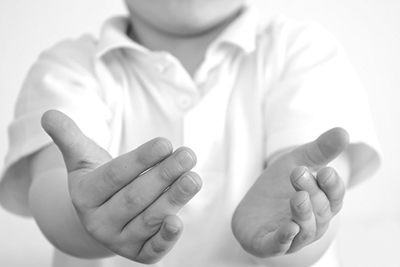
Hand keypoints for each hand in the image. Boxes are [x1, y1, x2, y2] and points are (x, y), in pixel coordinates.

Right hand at [41, 110, 201, 263]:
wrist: (104, 212)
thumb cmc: (99, 179)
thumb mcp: (83, 157)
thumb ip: (69, 137)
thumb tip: (48, 114)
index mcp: (85, 196)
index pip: (115, 176)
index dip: (141, 159)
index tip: (166, 143)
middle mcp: (99, 223)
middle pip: (135, 197)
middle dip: (164, 176)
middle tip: (187, 155)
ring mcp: (119, 241)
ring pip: (148, 219)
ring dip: (174, 199)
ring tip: (193, 178)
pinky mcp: (138, 254)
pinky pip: (152, 251)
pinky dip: (165, 239)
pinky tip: (178, 222)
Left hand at [232, 128, 348, 257]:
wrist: (251, 207)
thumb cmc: (279, 185)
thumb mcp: (296, 161)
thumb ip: (319, 150)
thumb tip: (343, 131)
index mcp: (322, 203)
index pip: (335, 196)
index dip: (332, 185)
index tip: (326, 170)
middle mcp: (312, 223)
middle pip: (320, 211)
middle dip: (312, 192)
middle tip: (299, 173)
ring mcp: (291, 236)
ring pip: (305, 230)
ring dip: (303, 214)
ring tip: (298, 197)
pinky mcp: (268, 245)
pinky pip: (279, 246)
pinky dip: (284, 239)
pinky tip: (288, 228)